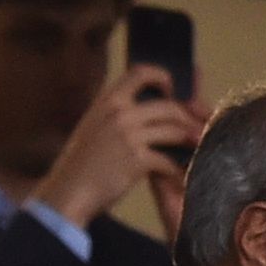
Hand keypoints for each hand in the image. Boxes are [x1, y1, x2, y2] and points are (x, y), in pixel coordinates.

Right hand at [33, 62, 205, 236]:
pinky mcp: (137, 159)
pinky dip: (179, 169)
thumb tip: (143, 109)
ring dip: (191, 140)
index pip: (141, 72)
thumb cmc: (80, 165)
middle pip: (169, 106)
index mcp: (106, 101)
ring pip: (175, 130)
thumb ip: (114, 115)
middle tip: (198, 130)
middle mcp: (119, 113)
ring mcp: (128, 135)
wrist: (67, 192)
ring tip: (198, 149)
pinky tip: (182, 176)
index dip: (163, 77)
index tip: (172, 92)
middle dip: (189, 119)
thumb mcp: (92, 128)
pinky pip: (169, 159)